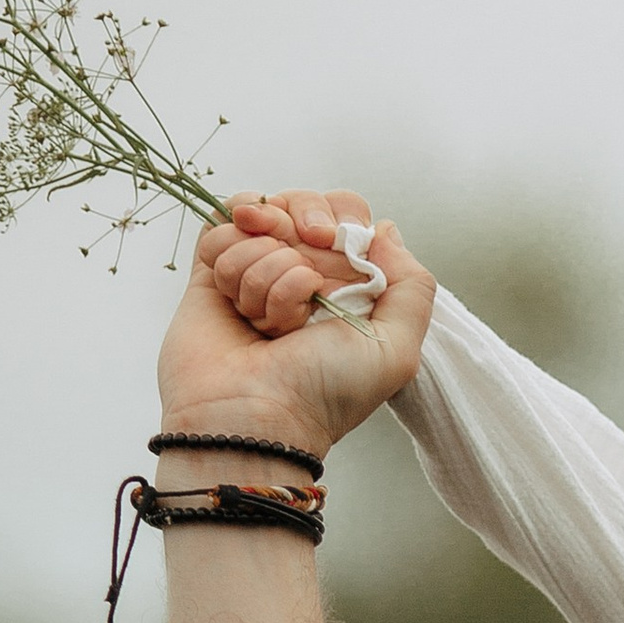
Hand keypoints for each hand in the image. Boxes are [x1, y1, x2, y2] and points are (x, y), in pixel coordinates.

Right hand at [155, 187, 433, 456]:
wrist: (251, 417)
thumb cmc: (325, 393)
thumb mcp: (397, 349)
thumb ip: (413, 286)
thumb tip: (383, 230)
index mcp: (348, 287)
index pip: (346, 215)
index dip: (339, 218)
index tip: (330, 241)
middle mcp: (302, 275)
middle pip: (301, 206)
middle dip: (302, 236)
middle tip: (303, 280)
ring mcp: (255, 272)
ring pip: (258, 222)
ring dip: (265, 270)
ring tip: (265, 322)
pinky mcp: (210, 275)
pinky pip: (219, 230)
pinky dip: (231, 260)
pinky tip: (235, 301)